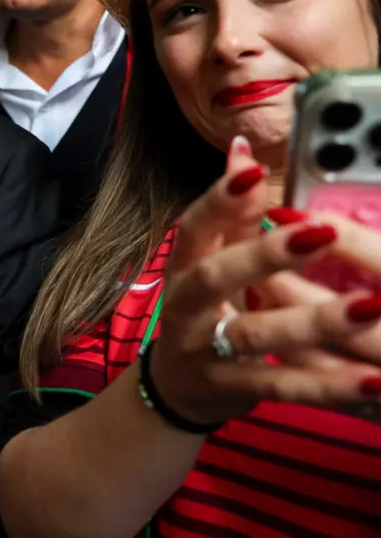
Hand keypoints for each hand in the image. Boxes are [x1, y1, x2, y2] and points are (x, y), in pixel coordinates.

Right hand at [149, 137, 380, 425]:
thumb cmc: (202, 310)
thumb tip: (242, 148)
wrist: (176, 387)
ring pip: (256, 334)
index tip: (254, 172)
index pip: (195, 226)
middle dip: (267, 255)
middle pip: (217, 277)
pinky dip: (327, 385)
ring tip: (369, 307)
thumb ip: (230, 211)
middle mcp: (186, 306)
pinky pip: (283, 386)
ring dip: (312, 322)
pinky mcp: (233, 389)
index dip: (219, 200)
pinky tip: (372, 379)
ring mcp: (206, 350)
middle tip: (323, 232)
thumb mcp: (207, 259)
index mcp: (184, 265)